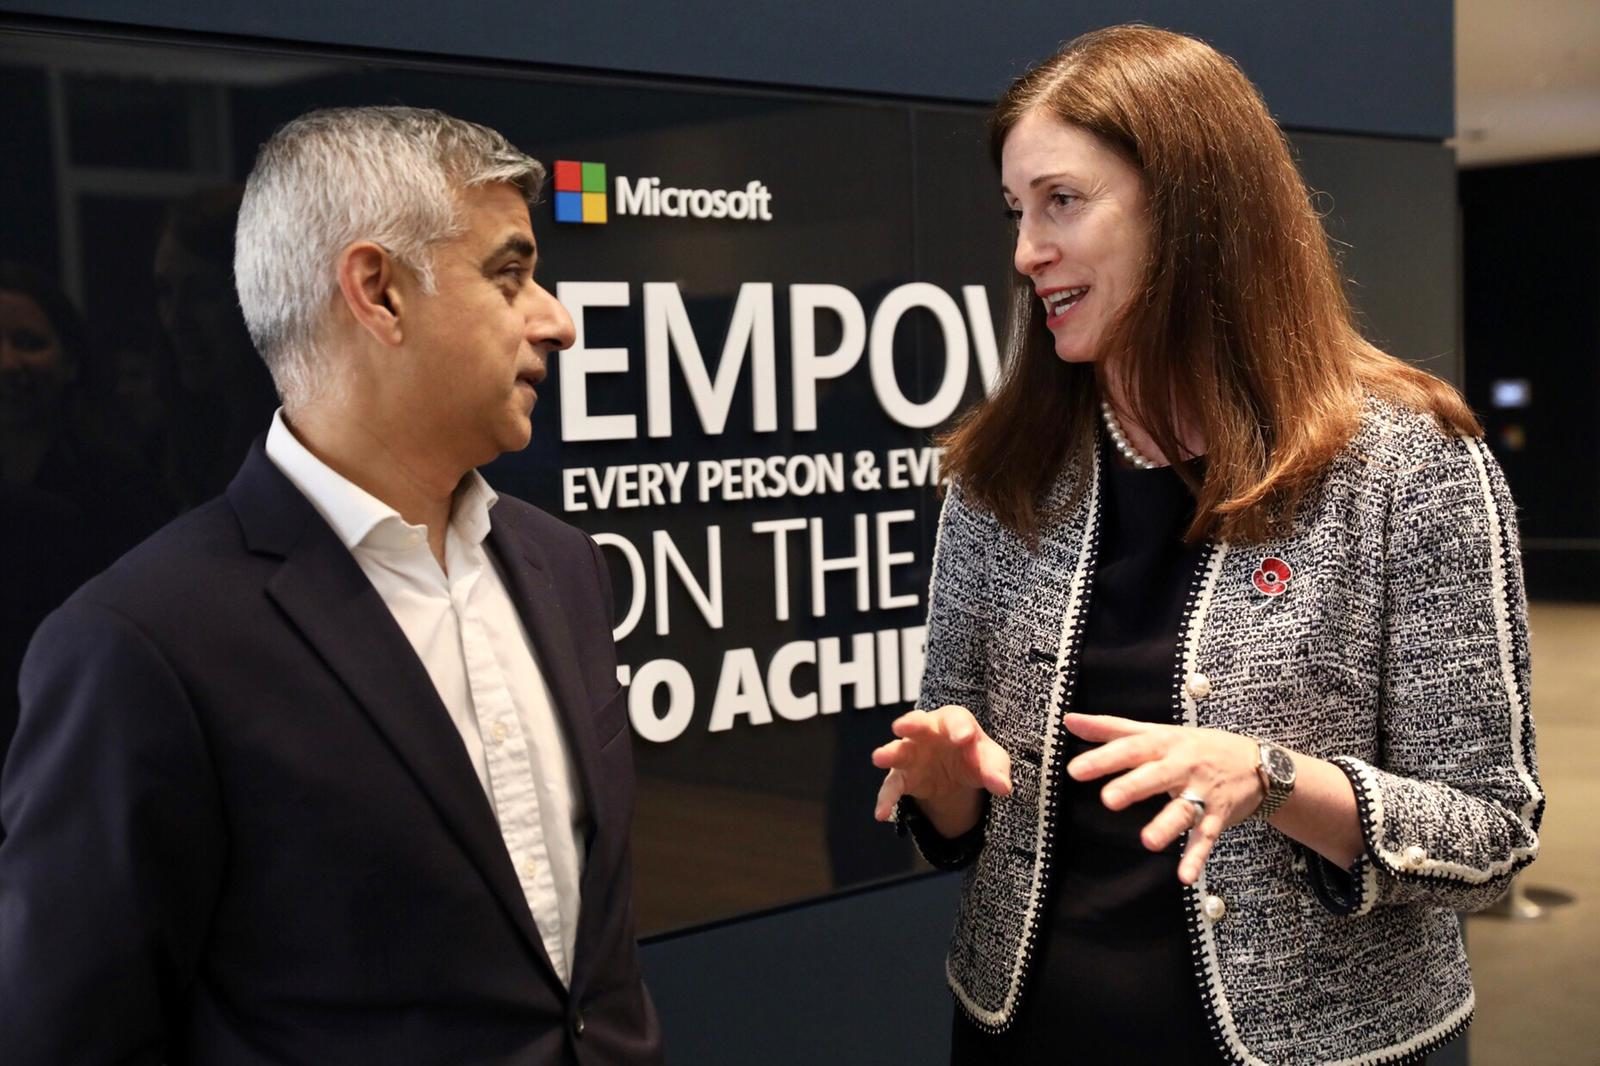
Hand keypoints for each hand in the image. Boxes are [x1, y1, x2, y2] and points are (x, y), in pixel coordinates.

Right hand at [871, 706, 1012, 833]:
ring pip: (898, 750)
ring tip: (879, 758)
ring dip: (889, 753)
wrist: (956, 772)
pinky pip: (892, 787)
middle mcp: (927, 732)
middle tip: (903, 726)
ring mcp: (912, 753)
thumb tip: (1003, 788)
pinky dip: (886, 799)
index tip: (963, 738)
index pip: (956, 720)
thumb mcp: (992, 761)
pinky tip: (881, 814)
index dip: (959, 728)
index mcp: (954, 722)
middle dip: (911, 723)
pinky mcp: (902, 776)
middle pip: (918, 722)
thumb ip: (996, 771)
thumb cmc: (974, 755)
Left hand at [1063, 712, 1264, 883]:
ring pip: (1184, 809)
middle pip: (1156, 775)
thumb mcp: (1156, 732)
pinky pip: (1206, 838)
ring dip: (1167, 825)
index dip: (1103, 758)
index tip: (1075, 770)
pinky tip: (1184, 876)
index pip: (1130, 749)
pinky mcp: (1218, 815)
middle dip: (1134, 786)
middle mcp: (1183, 766)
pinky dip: (1196, 857)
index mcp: (1163, 743)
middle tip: (1108, 799)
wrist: (1257, 762)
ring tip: (1148, 842)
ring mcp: (1202, 792)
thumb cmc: (1195, 746)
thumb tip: (1069, 720)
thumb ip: (1111, 728)